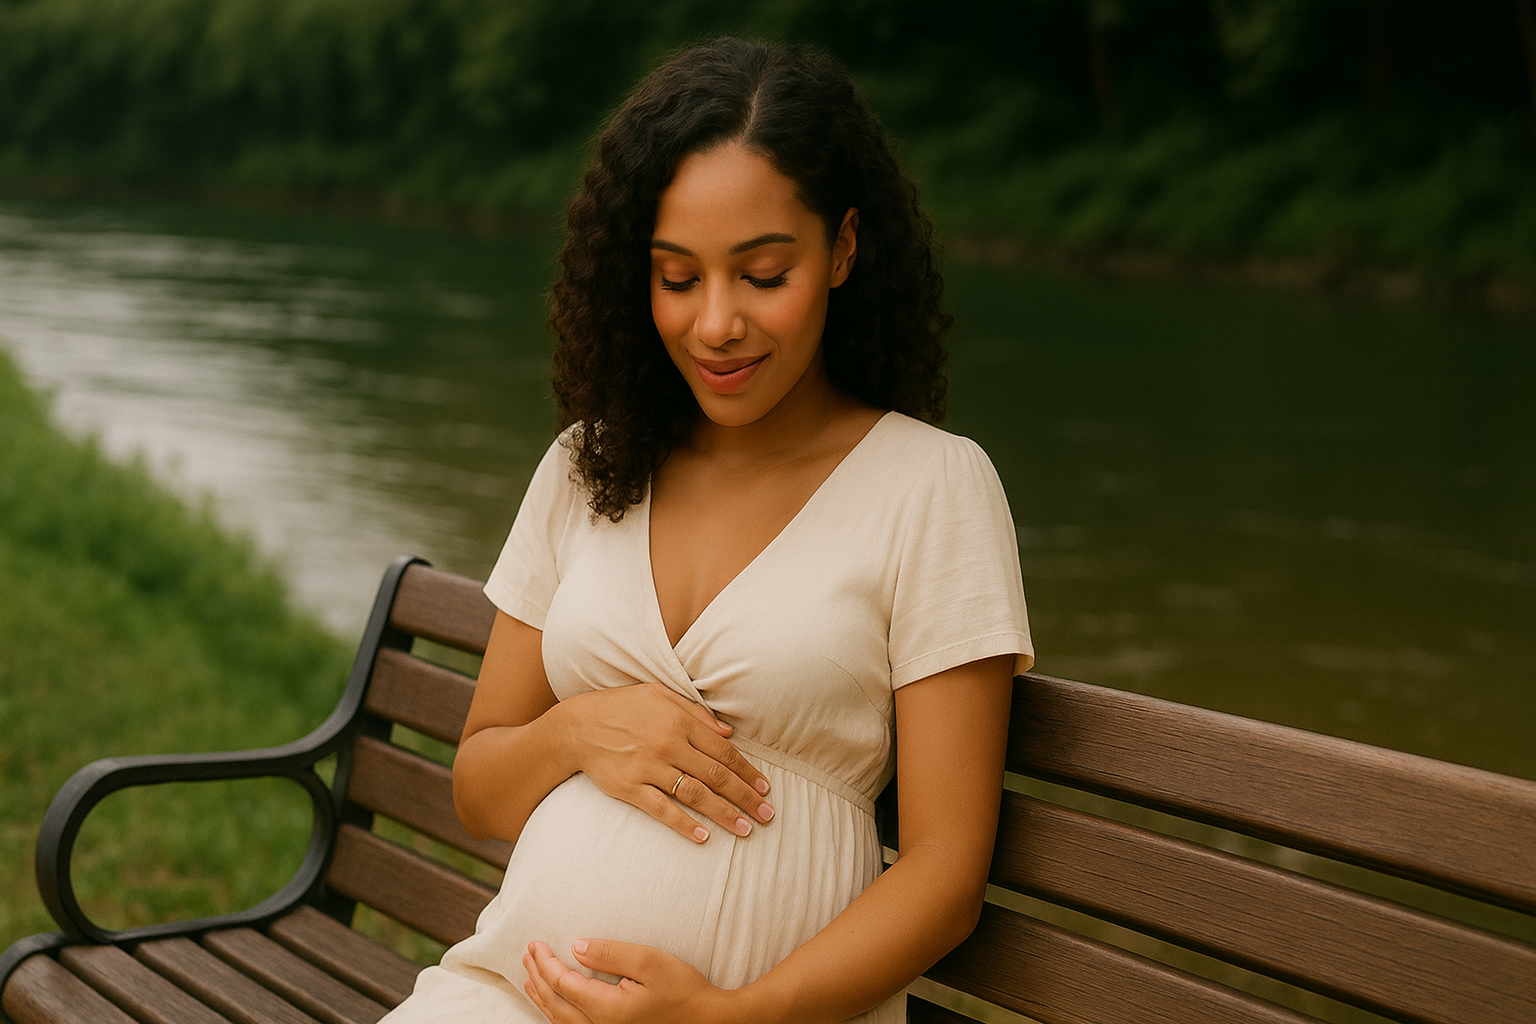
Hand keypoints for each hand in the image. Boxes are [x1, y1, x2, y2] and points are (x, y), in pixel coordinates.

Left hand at [522, 939, 726, 1023]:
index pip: (563, 984)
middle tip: (527, 954)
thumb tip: (576, 946)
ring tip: (530, 978)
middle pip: (556, 1004)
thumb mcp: (650, 961)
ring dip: (542, 997)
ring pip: (561, 1020)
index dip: (545, 963)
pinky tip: (554, 1002)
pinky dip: (556, 1012)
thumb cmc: (683, 989)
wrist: (708, 1020)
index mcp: (608, 1009)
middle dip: (538, 978)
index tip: (534, 943)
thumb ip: (611, 953)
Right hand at [561, 683, 773, 842]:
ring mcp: (648, 767)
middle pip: (716, 776)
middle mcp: (668, 744)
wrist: (576, 727)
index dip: (747, 771)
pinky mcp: (629, 787)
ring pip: (695, 795)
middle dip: (745, 797)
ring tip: (745, 829)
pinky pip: (662, 810)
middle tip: (768, 816)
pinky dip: (684, 824)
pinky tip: (704, 837)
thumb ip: (695, 713)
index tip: (765, 788)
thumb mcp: (659, 695)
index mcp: (679, 721)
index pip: (723, 751)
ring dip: (724, 814)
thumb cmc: (622, 707)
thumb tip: (728, 732)